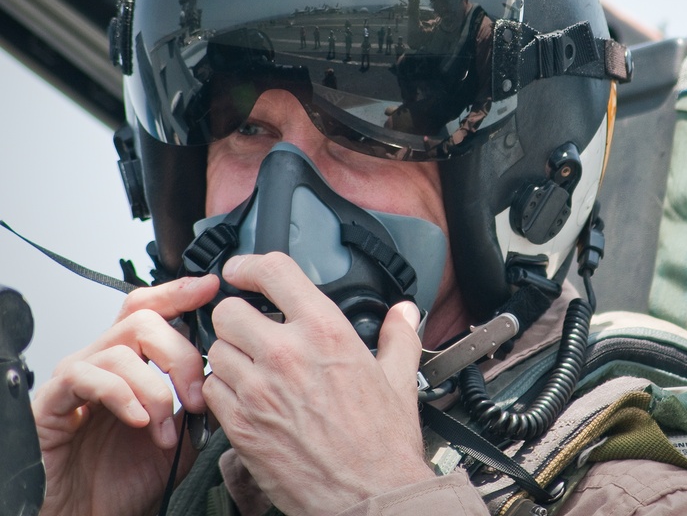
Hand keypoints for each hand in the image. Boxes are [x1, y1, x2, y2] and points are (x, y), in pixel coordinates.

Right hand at [33, 274, 219, 515]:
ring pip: (120, 348)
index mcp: (132, 362)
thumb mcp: (179, 436)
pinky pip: (86, 377)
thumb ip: (196, 402)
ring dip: (155, 389)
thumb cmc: (125, 480)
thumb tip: (223, 376)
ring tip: (166, 429)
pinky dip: (122, 395)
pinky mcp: (50, 402)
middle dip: (181, 354)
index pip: (151, 309)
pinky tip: (139, 421)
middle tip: (196, 396)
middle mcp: (102, 362)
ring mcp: (74, 379)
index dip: (179, 292)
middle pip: (142, 320)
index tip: (210, 288)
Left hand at [205, 252, 432, 514]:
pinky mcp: (240, 425)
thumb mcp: (399, 379)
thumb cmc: (383, 443)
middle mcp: (286, 353)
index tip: (244, 270)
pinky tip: (246, 397)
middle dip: (237, 315)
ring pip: (216, 349)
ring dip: (229, 354)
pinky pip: (211, 390)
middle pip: (229, 309)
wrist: (369, 496)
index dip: (251, 265)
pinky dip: (222, 389)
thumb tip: (405, 313)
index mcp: (326, 331)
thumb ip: (399, 336)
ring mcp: (258, 389)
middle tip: (251, 329)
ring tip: (251, 367)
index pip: (273, 271)